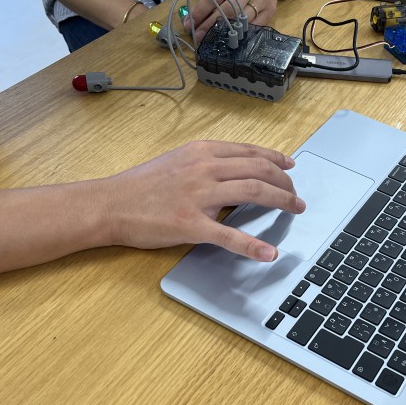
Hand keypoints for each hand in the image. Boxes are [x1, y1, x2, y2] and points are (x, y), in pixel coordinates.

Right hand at [100, 141, 304, 260]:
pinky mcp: (191, 224)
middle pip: (258, 170)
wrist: (110, 203)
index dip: (275, 158)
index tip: (290, 165)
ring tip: (295, 209)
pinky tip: (268, 252)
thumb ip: (205, 164)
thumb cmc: (140, 185)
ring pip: (253, 193)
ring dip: (281, 201)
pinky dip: (253, 245)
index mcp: (201, 152)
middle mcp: (204, 168)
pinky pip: (229, 235)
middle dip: (285, 182)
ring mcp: (199, 196)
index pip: (249, 152)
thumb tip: (233, 171)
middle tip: (295, 195)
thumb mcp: (176, 161)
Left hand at [186, 0, 283, 41]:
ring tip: (211, 39)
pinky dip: (240, 33)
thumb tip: (193, 16)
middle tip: (197, 36)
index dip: (200, 11)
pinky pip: (253, 27)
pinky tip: (229, 38)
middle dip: (210, 25)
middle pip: (227, 10)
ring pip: (241, 20)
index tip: (189, 23)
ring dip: (223, 32)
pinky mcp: (270, 11)